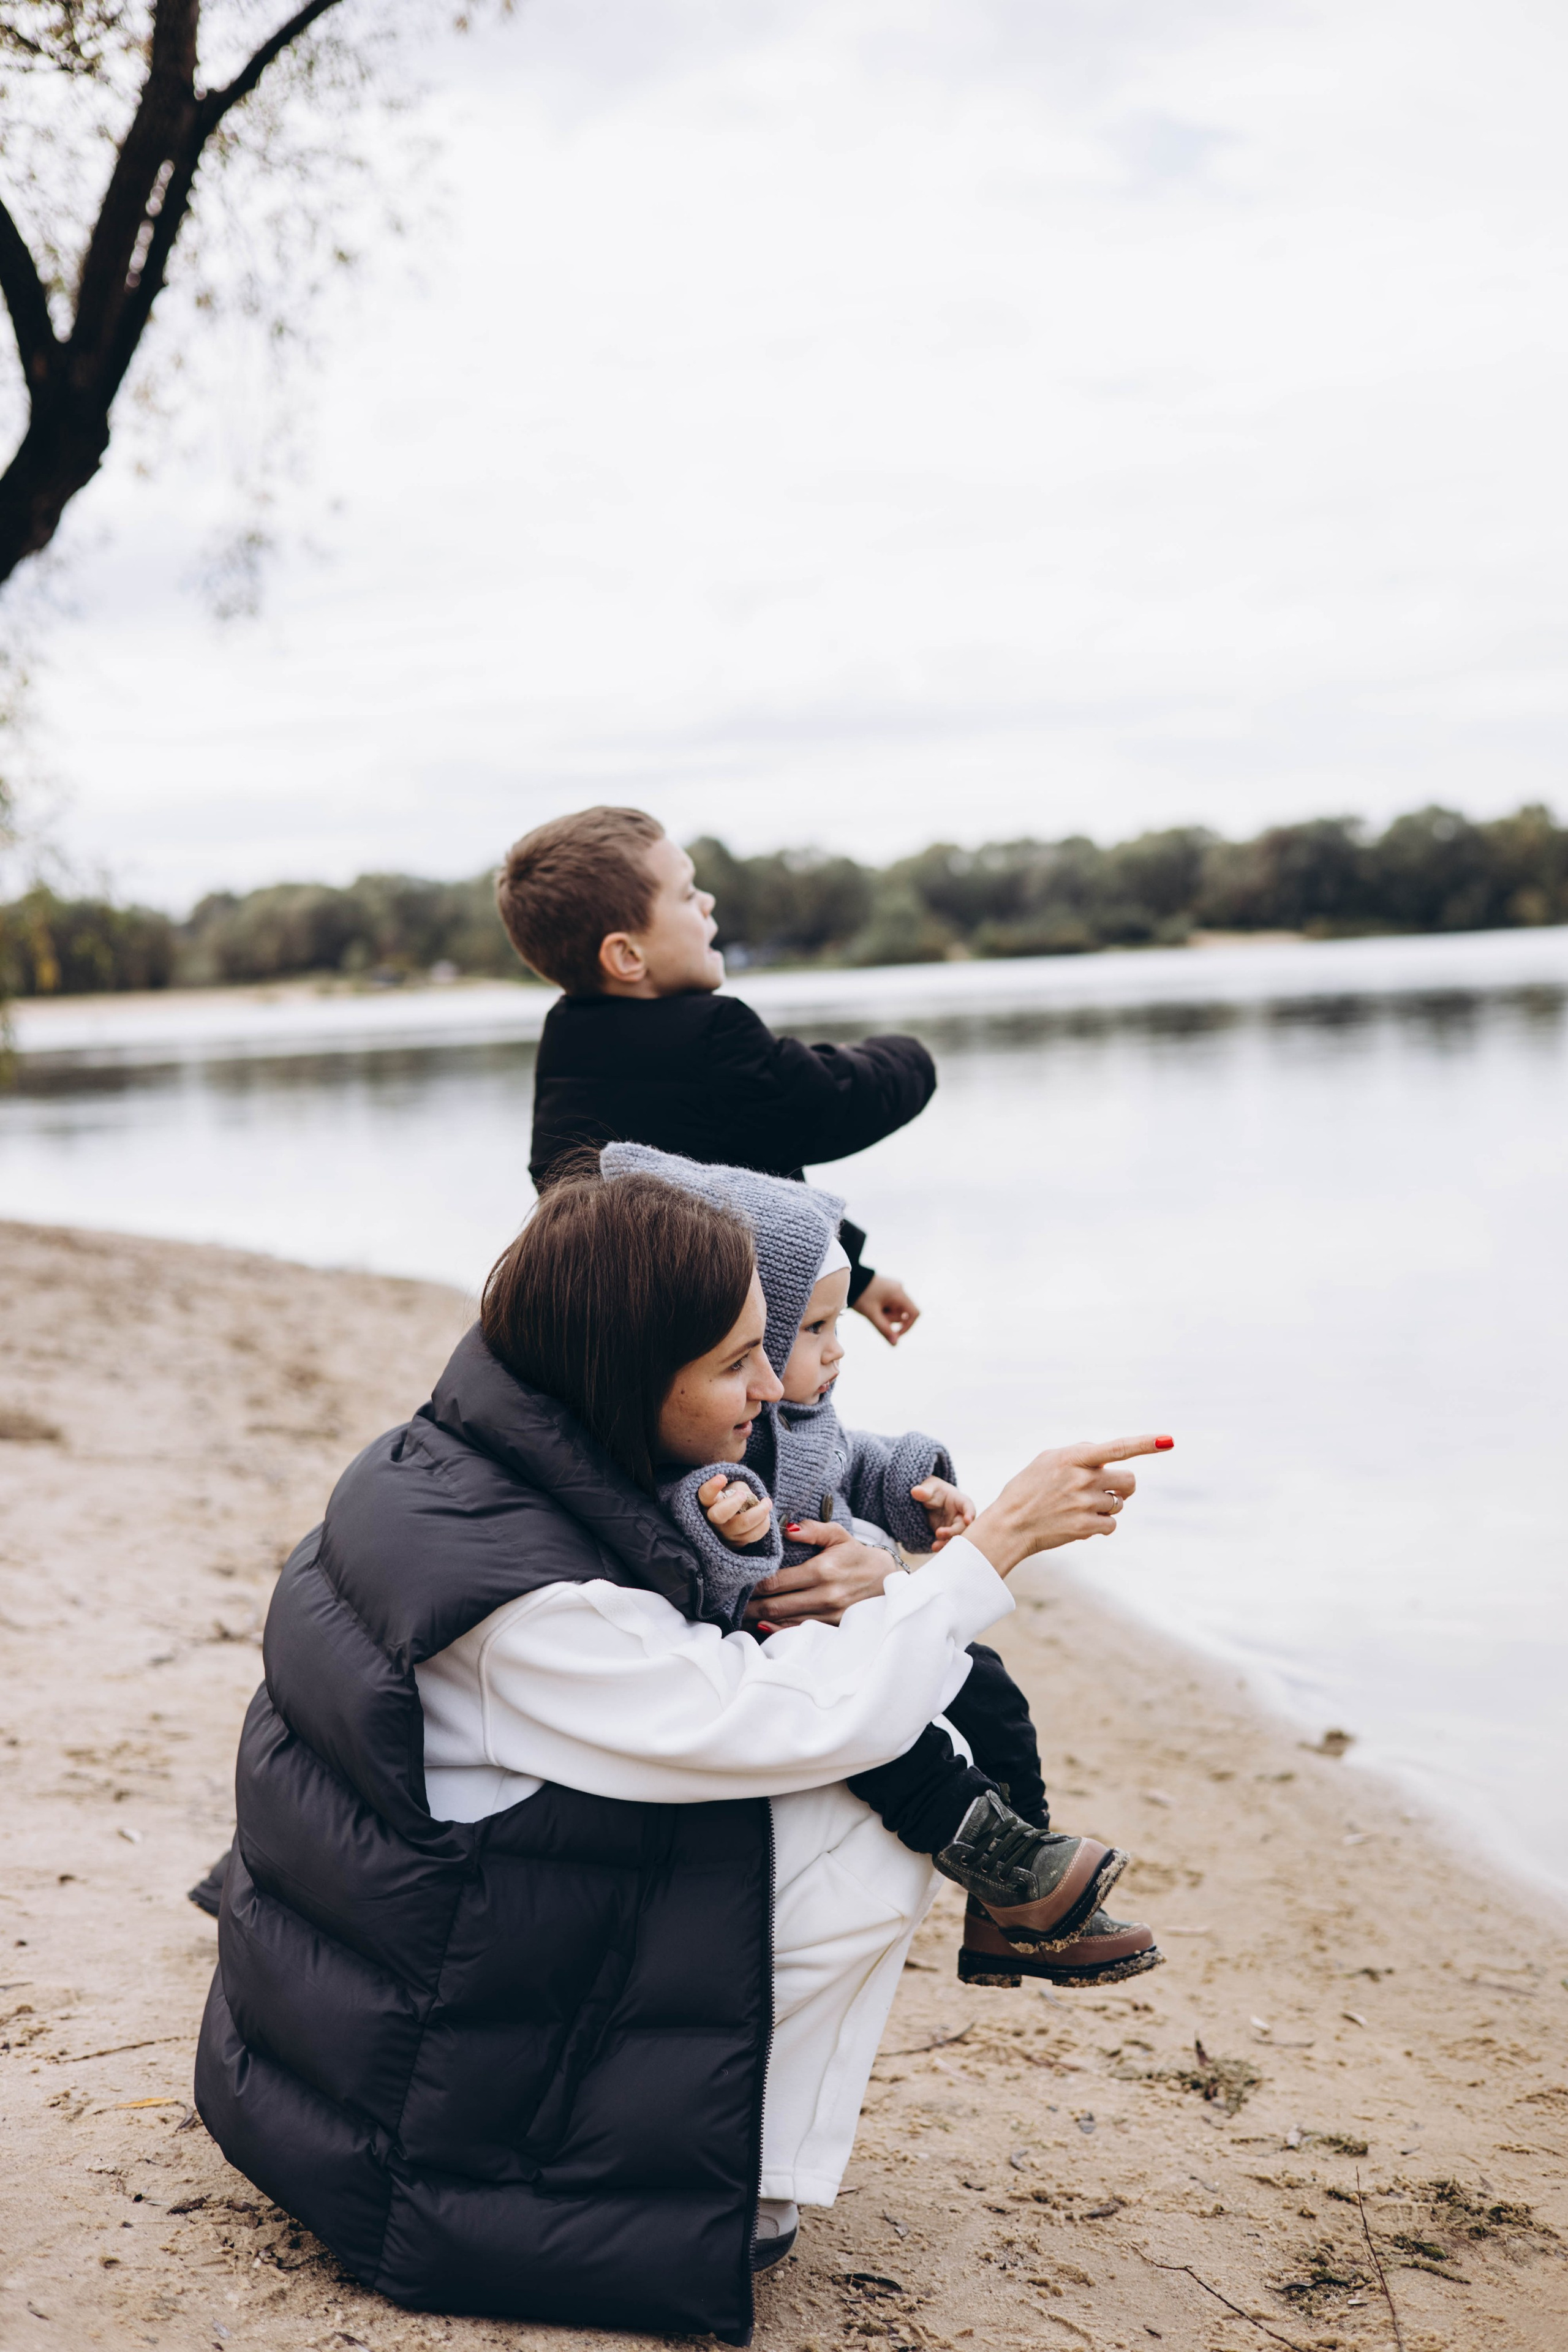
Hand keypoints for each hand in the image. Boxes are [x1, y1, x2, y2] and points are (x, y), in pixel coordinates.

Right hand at [697, 1473, 772, 1549]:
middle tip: (744, 1495)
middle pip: (719, 1514)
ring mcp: (724, 1534)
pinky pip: (753, 1535)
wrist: (736, 1516)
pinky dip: (764, 1523)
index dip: (712, 1487)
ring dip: (760, 1511)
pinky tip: (766, 1515)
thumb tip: (751, 1500)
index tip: (722, 1477)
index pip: (705, 1495)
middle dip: (735, 1503)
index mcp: (707, 1502)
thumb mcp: (733, 1486)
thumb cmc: (733, 1496)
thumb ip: (739, 1489)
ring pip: (742, 1524)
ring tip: (767, 1502)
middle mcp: (712, 1520)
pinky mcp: (736, 1543)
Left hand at [743, 1520, 897, 1628]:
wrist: (886, 1580)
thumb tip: (787, 1529)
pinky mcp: (831, 1626)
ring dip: (758, 1620)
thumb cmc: (856, 1555)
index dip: (753, 1585)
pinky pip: (798, 1631)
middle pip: (775, 1606)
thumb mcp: (838, 1534)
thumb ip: (812, 1529)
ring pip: (783, 1621)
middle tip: (729, 1604)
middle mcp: (824, 1595)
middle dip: (749, 1606)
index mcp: (822, 1571)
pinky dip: (777, 1631)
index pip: (776, 1582)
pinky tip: (761, 1627)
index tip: (737, 1582)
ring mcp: (828, 1614)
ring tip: (739, 1615)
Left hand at [852, 1271, 919, 1344]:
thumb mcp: (871, 1314)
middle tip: (875, 1316)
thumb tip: (895, 1344)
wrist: (850, 1280)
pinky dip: (884, 1310)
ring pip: (897, 1310)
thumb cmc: (860, 1296)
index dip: (908, 1326)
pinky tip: (874, 1306)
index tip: (896, 1334)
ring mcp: (895, 1289)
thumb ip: (884, 1329)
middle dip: (891, 1319)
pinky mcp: (890, 1290)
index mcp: (899, 1293)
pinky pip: (892, 1305)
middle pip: (903, 1313)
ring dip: (886, 1315)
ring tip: (872, 1309)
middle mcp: (900, 1289)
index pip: (914, 1313)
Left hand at [910, 1475, 975, 1551]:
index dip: (970, 1513)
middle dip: (953, 1531)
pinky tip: (934, 1548)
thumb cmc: (932, 1490)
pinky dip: (942, 1546)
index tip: (968, 1520)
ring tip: (935, 1546)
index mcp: (958, 1500)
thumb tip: (915, 1491)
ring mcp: (953, 1526)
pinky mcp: (946, 1534)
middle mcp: (959, 1515)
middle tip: (939, 1533)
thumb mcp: (928, 1487)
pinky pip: (947, 1541)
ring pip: (956, 1537)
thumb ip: (924, 1491)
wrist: (927, 1499)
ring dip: (947, 1542)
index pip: (968, 1506)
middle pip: (963, 1525)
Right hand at [966, 1434, 1173, 1578]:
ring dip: (1107, 1506)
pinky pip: (1111, 1524)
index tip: (1168, 1440)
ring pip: (1119, 1503)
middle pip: (1129, 1481)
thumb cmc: (1028, 1489)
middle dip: (1124, 1487)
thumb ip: (1080, 1453)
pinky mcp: (1086, 1527)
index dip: (1144, 1444)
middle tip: (1109, 1489)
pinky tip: (1080, 1523)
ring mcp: (1085, 1504)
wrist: (1009, 1525)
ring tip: (1080, 1507)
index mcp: (1072, 1457)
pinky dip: (1101, 1525)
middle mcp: (1082, 1479)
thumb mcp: (1048, 1459)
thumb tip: (1110, 1454)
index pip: (1116, 1448)